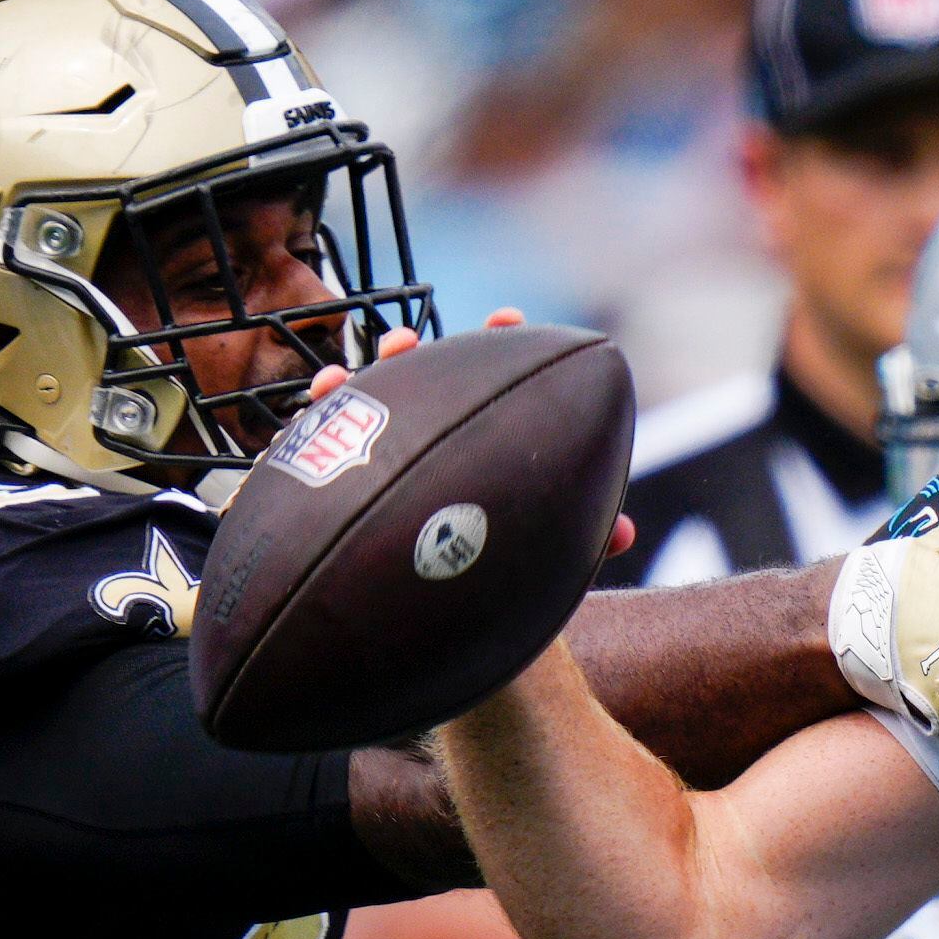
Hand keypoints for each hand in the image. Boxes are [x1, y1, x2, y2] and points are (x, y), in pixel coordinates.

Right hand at [308, 318, 633, 558]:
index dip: (497, 344)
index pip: (488, 379)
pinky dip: (315, 418)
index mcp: (474, 439)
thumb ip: (579, 537)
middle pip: (416, 382)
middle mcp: (424, 436)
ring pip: (364, 404)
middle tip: (406, 343)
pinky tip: (312, 406)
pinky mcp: (333, 480)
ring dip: (361, 379)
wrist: (417, 618)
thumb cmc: (481, 573)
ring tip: (350, 376)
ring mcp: (377, 453)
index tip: (506, 320)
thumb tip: (626, 533)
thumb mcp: (532, 548)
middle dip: (411, 352)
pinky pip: (315, 444)